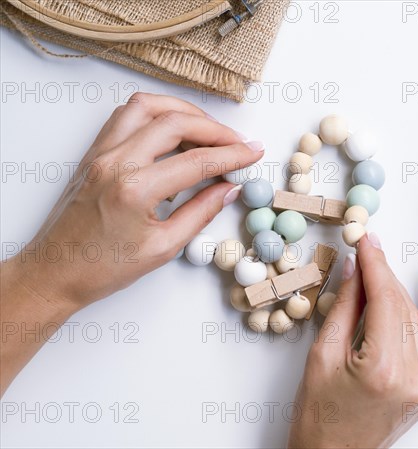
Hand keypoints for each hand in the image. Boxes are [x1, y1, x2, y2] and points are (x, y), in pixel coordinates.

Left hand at [3, 92, 262, 307]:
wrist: (56, 272)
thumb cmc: (103, 267)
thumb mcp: (163, 248)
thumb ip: (201, 213)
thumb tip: (228, 189)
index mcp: (134, 190)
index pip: (197, 160)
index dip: (232, 155)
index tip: (253, 151)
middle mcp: (115, 162)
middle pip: (175, 123)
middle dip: (214, 129)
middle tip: (237, 142)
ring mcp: (101, 152)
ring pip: (148, 107)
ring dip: (184, 111)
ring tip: (208, 129)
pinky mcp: (94, 152)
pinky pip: (126, 115)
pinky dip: (156, 113)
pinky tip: (173, 128)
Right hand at [287, 234, 417, 447]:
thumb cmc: (319, 416)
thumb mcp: (323, 355)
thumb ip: (345, 308)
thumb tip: (355, 269)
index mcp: (382, 369)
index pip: (384, 299)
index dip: (374, 264)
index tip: (365, 240)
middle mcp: (414, 376)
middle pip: (401, 305)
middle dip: (382, 273)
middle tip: (367, 246)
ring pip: (417, 317)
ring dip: (398, 288)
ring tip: (379, 264)